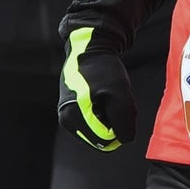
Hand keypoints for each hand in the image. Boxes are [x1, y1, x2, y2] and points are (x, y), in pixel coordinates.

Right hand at [58, 27, 135, 151]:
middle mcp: (66, 119)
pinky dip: (102, 112)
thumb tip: (124, 140)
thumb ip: (124, 122)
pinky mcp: (69, 111)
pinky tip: (100, 95)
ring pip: (98, 131)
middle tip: (113, 97)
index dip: (119, 125)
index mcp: (74, 116)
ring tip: (106, 95)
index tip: (118, 102)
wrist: (90, 47)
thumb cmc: (105, 69)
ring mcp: (66, 115)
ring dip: (108, 116)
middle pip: (101, 138)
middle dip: (113, 121)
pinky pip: (93, 123)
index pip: (106, 141)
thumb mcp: (121, 94)